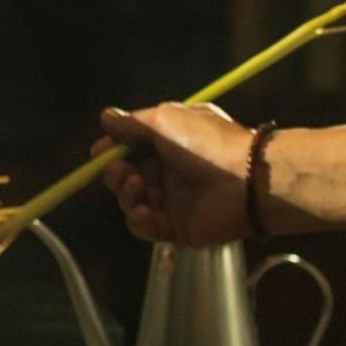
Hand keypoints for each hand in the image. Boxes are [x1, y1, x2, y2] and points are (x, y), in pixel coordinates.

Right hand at [98, 103, 254, 247]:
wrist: (246, 180)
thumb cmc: (207, 143)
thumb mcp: (165, 120)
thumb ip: (132, 123)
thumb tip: (106, 117)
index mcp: (168, 144)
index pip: (130, 149)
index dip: (111, 151)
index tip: (98, 153)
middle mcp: (169, 172)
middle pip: (126, 177)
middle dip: (116, 173)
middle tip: (122, 171)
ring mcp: (173, 202)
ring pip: (132, 203)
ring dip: (126, 195)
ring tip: (138, 186)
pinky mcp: (177, 228)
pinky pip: (146, 228)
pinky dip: (139, 221)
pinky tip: (144, 210)